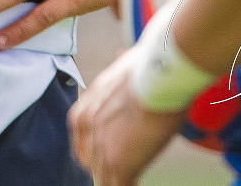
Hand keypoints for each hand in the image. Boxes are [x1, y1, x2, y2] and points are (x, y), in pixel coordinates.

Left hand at [68, 51, 182, 184]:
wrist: (158, 75)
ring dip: (117, 180)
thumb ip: (116, 84)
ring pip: (103, 178)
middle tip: (120, 173)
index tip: (107, 158)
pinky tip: (136, 185)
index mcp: (83, 112)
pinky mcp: (118, 164)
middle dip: (105, 169)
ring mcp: (101, 148)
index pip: (82, 145)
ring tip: (128, 181)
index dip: (96, 154)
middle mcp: (86, 131)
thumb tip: (123, 66)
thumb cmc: (147, 70)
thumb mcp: (118, 73)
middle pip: (91, 164)